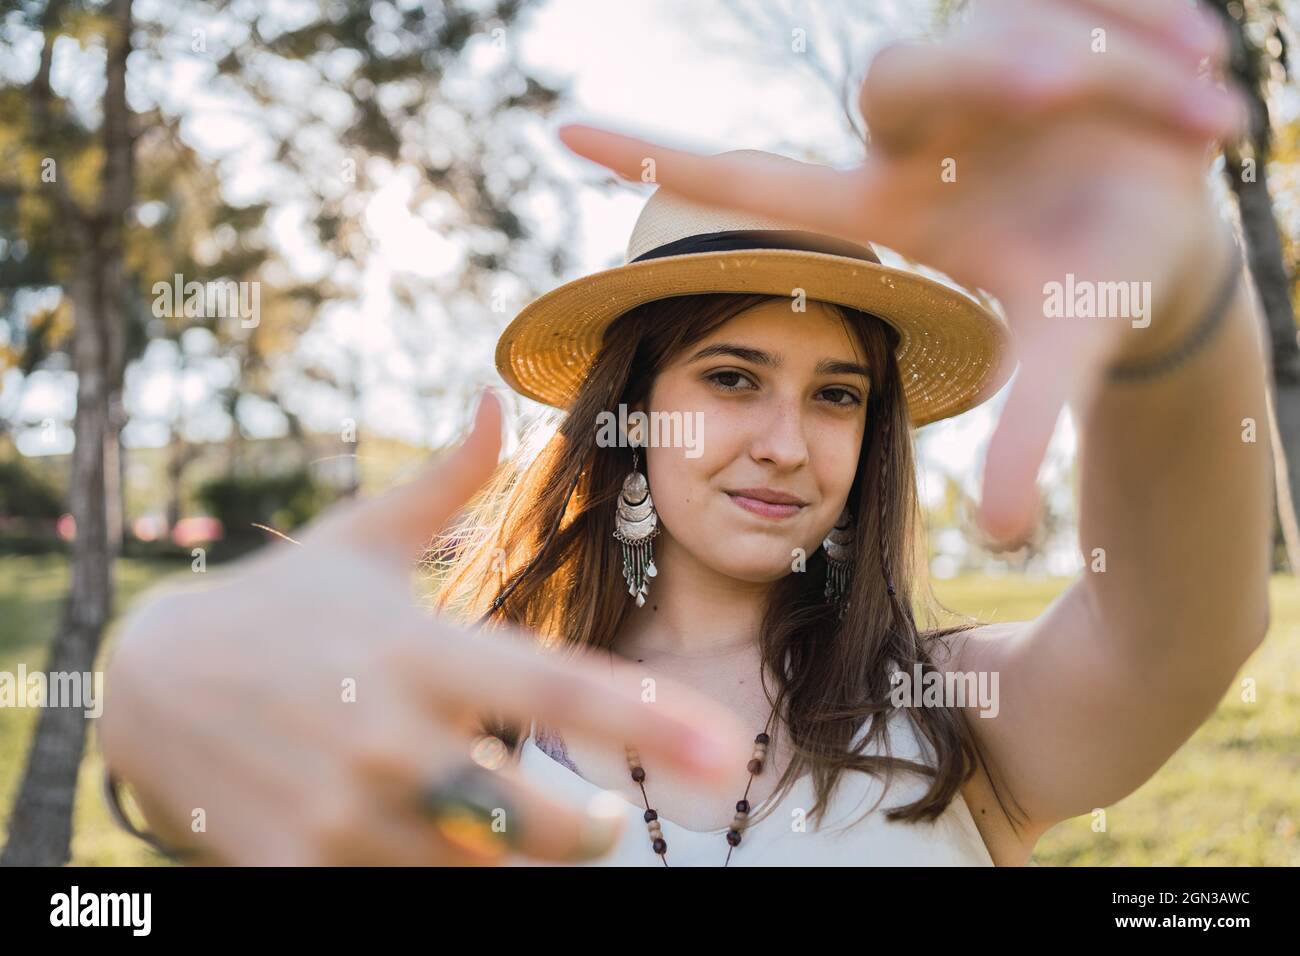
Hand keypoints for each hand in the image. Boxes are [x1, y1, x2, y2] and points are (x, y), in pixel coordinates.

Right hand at [100, 389, 752, 864]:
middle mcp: (390, 735)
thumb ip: (447, 482)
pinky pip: (397, 903)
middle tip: (599, 821)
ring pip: (475, 876)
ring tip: (505, 831)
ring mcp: (341, 812)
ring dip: (509, 863)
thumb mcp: (359, 537)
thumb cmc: (279, 604)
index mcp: (422, 649)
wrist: (146, 680)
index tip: (729, 753)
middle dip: (585, 832)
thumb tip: (498, 399)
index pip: (559, 690)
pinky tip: (427, 851)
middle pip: (535, 819)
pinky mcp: (296, 866)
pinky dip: (430, 884)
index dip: (652, 724)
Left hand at [555, 0, 1247, 541]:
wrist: (1165, 236)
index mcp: (894, 206)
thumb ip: (1027, 435)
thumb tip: (1010, 534)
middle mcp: (914, 133)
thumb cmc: (1091, 292)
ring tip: (1194, 105)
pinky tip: (1200, 62)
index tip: (563, 137)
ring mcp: (971, 70)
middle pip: (899, 77)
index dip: (663, 157)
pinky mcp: (1042, 15)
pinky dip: (1152, 20)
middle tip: (1075, 89)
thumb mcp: (1059, 353)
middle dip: (997, 74)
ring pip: (1002, 31)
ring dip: (1096, 62)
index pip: (759, 179)